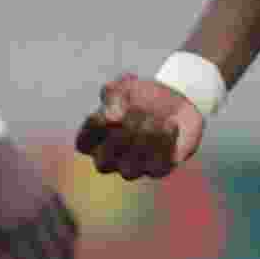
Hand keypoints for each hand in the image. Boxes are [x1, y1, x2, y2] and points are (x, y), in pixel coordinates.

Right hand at [75, 72, 204, 179]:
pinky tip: (171, 124)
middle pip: (103, 163)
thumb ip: (112, 95)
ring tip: (155, 117)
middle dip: (119, 137)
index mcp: (95, 140)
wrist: (176, 100)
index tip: (111, 108)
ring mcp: (134, 168)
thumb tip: (110, 117)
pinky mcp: (159, 169)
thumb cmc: (141, 95)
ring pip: (129, 171)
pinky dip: (165, 144)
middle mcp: (111, 159)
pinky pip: (158, 167)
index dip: (94, 127)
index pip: (83, 142)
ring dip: (143, 140)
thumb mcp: (124, 87)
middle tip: (137, 110)